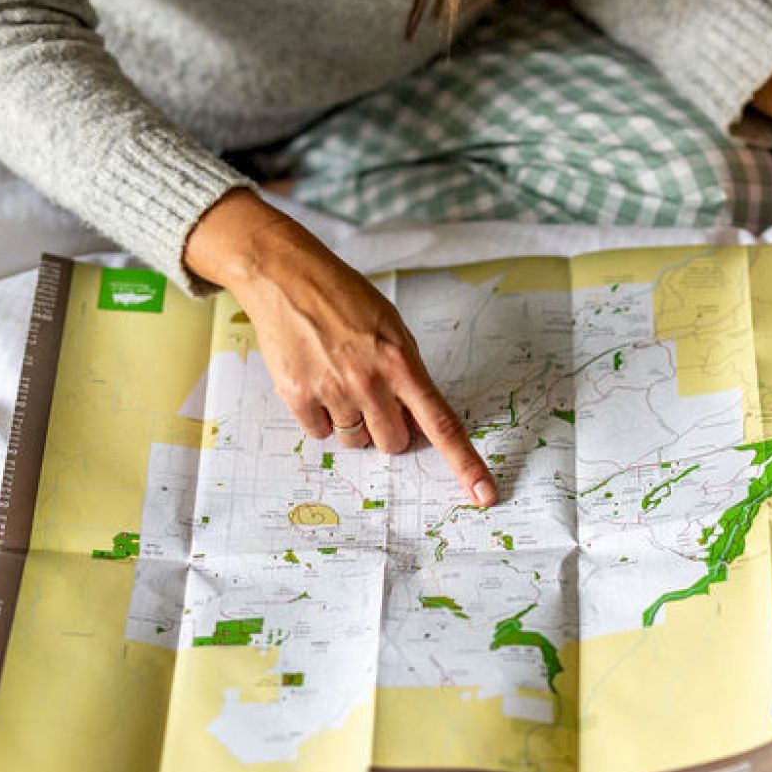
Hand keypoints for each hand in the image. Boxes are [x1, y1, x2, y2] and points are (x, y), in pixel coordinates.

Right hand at [184, 190, 496, 506]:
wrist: (286, 277)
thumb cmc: (344, 299)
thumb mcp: (392, 328)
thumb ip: (408, 376)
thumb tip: (418, 426)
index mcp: (401, 362)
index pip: (442, 423)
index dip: (465, 462)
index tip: (485, 493)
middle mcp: (369, 381)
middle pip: (394, 443)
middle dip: (389, 429)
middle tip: (373, 396)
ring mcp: (332, 390)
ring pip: (355, 442)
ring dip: (352, 422)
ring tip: (338, 380)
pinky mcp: (297, 395)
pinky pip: (320, 433)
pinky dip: (319, 416)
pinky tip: (314, 381)